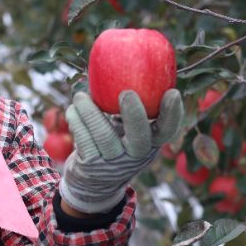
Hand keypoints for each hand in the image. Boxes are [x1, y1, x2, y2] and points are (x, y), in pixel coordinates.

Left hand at [57, 89, 182, 214]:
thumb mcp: (128, 131)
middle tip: (127, 93)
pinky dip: (77, 121)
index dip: (172, 113)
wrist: (94, 184)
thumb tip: (129, 61)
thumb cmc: (115, 144)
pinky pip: (84, 141)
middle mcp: (136, 155)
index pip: (167, 130)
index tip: (172, 92)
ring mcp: (114, 163)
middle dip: (135, 115)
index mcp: (151, 143)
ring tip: (80, 96)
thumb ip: (131, 108)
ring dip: (90, 113)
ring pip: (104, 137)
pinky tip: (73, 110)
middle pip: (140, 138)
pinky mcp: (92, 166)